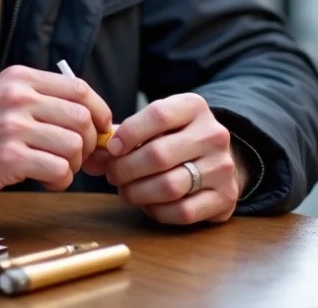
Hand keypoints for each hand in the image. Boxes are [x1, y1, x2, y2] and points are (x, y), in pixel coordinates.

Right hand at [0, 65, 112, 198]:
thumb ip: (35, 96)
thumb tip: (84, 114)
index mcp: (19, 78)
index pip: (79, 88)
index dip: (100, 110)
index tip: (102, 127)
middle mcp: (18, 97)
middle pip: (82, 117)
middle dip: (90, 141)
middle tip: (79, 156)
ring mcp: (13, 127)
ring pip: (74, 144)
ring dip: (74, 164)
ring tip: (58, 170)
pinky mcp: (8, 159)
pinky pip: (58, 169)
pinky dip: (61, 179)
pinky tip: (48, 181)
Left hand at [86, 93, 245, 224]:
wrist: (221, 160)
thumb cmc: (176, 140)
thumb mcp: (156, 127)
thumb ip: (123, 137)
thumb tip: (91, 158)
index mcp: (195, 107)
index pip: (158, 115)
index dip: (128, 133)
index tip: (111, 148)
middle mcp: (214, 135)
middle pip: (158, 155)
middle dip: (125, 169)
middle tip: (112, 175)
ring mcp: (223, 168)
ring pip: (169, 186)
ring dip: (137, 193)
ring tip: (125, 191)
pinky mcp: (226, 198)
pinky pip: (183, 211)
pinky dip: (157, 211)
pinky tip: (148, 204)